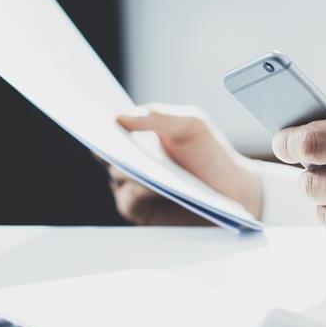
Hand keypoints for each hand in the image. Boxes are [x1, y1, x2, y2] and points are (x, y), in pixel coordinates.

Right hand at [107, 104, 262, 224]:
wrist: (234, 189)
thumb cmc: (210, 153)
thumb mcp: (190, 124)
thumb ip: (159, 116)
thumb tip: (120, 116)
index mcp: (138, 137)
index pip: (109, 129)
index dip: (97, 122)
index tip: (91, 114)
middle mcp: (131, 163)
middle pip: (108, 153)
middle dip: (109, 144)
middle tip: (109, 138)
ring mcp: (134, 188)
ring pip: (118, 177)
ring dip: (125, 169)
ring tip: (133, 161)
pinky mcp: (142, 211)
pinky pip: (130, 201)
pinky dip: (137, 192)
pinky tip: (148, 184)